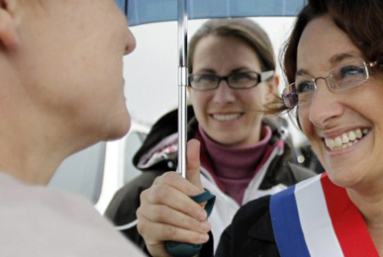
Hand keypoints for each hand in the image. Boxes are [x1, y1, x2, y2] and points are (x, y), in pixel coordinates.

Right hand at [137, 139, 210, 256]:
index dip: (188, 188)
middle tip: (203, 217)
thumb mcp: (192, 189)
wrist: (177, 238)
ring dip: (188, 223)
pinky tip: (196, 238)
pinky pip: (164, 230)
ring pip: (164, 214)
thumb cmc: (184, 210)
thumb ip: (192, 166)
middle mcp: (148, 195)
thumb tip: (194, 142)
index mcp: (160, 183)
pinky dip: (184, 235)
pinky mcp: (144, 229)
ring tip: (203, 230)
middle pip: (165, 194)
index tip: (203, 199)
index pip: (170, 178)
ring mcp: (143, 211)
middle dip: (187, 206)